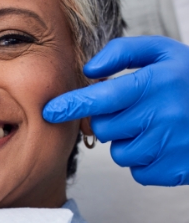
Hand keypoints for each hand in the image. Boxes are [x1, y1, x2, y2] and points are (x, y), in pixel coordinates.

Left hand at [43, 36, 188, 185]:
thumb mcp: (162, 52)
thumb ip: (122, 52)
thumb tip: (89, 70)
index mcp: (155, 83)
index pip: (99, 98)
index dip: (70, 105)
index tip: (49, 111)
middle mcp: (161, 116)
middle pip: (104, 128)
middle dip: (110, 119)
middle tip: (134, 108)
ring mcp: (169, 146)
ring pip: (119, 151)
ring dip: (128, 140)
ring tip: (154, 125)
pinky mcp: (174, 171)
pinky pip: (136, 170)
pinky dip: (143, 158)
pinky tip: (164, 143)